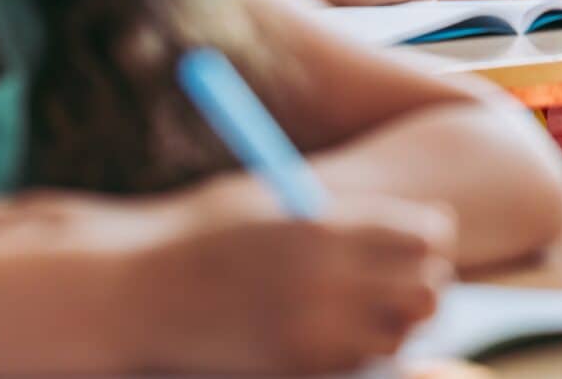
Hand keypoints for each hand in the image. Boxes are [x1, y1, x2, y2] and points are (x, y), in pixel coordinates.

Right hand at [130, 193, 455, 373]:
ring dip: (395, 318)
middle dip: (424, 278)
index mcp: (325, 228)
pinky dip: (359, 347)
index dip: (430, 234)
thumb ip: (343, 212)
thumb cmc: (202, 231)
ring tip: (364, 302)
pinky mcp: (293, 368)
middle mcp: (326, 283)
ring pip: (401, 334)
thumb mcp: (276, 199)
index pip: (428, 236)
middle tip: (400, 273)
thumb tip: (416, 228)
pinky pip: (359, 362)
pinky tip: (330, 327)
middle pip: (428, 290)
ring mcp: (310, 333)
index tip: (416, 236)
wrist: (131, 291)